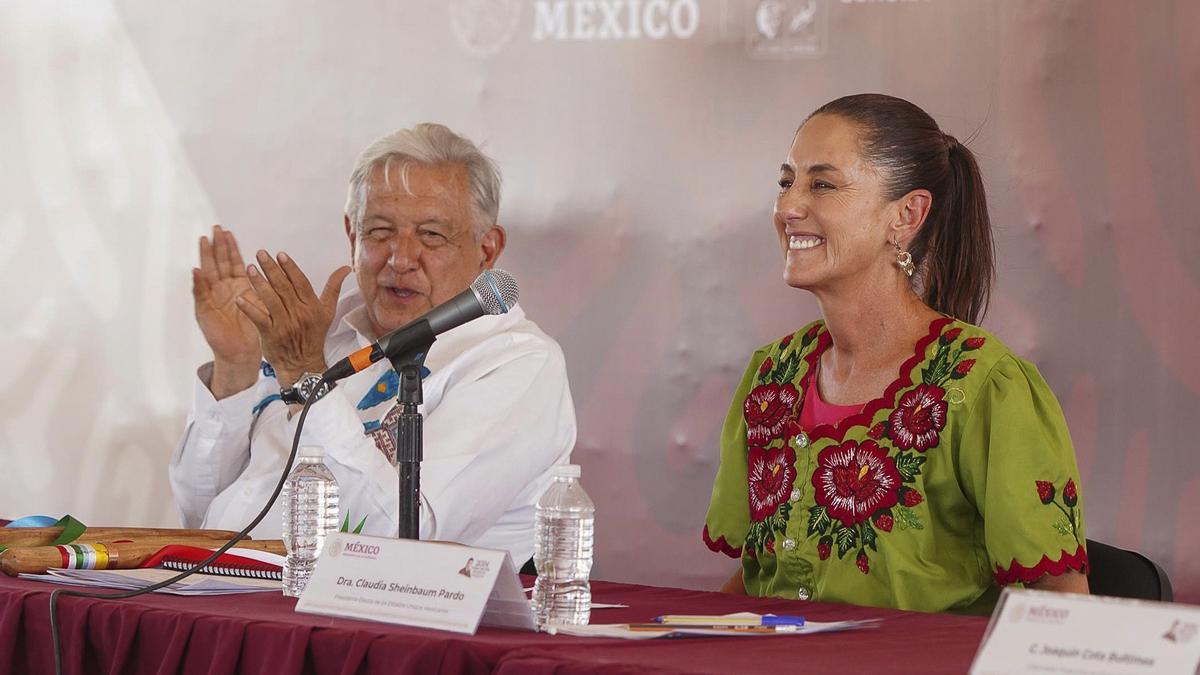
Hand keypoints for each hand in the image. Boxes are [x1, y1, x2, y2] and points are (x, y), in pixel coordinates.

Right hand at [193, 225, 260, 396]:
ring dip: (206, 257)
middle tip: (215, 229)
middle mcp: (223, 288)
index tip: (228, 232)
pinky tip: (197, 271)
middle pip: (219, 262)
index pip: (233, 261)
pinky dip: (199, 283)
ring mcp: (213, 297)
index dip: (230, 247)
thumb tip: (276, 269)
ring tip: (204, 241)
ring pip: (209, 273)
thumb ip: (263, 287)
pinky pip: (201, 294)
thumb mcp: (261, 304)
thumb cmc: (252, 328)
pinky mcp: (205, 309)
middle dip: (217, 246)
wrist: (242, 351)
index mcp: (238, 285)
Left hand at [238, 250, 351, 388]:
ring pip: (271, 300)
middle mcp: (299, 314)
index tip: (280, 254)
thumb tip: (344, 269)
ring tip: (250, 268)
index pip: (301, 283)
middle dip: (272, 269)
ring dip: (259, 283)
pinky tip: (240, 298)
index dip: (290, 268)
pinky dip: (249, 308)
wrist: (304, 365)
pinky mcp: (272, 335)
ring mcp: (285, 325)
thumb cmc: (313, 337)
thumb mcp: (328, 312)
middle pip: (284, 287)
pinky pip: (259, 319)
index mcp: (313, 307)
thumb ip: (333, 288)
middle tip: (261, 254)